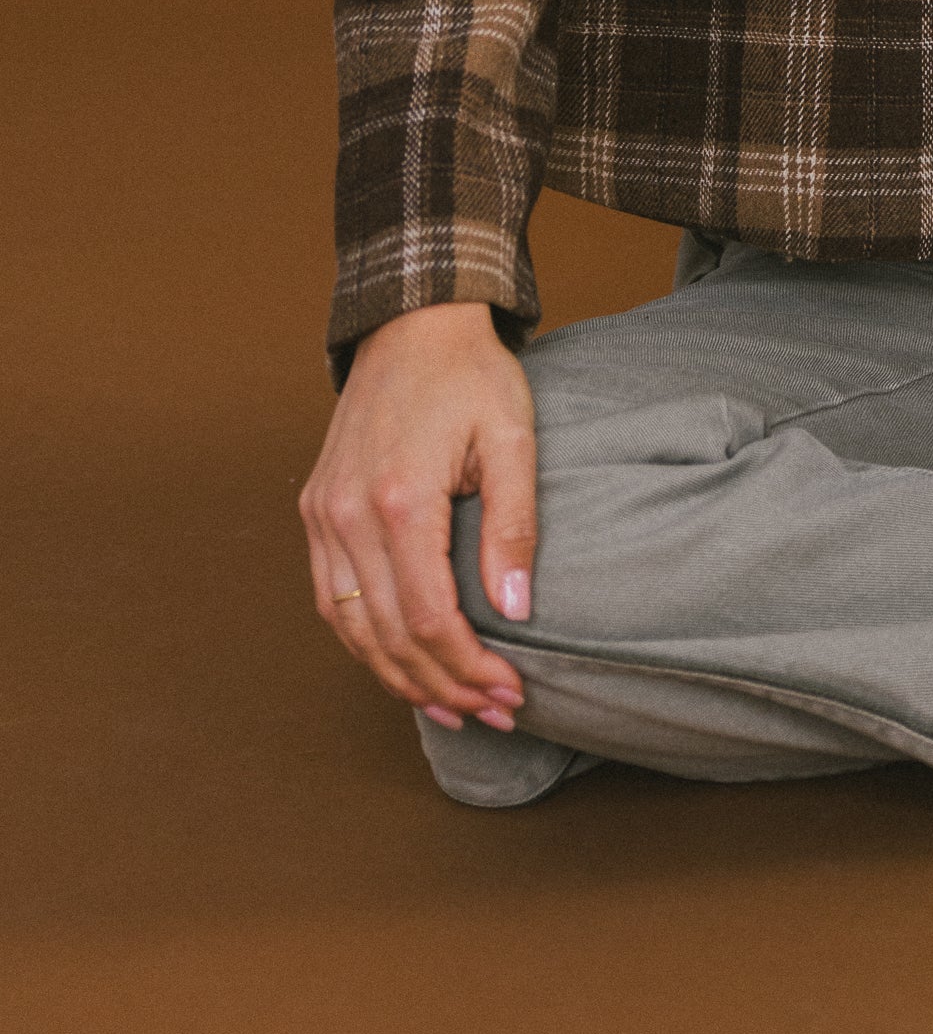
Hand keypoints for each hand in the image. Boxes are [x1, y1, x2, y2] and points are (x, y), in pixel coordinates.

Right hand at [300, 301, 537, 732]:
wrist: (412, 321)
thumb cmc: (471, 374)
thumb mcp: (513, 437)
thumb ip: (513, 526)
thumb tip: (515, 611)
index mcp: (399, 499)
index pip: (429, 617)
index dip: (469, 667)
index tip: (511, 692)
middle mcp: (347, 514)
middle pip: (388, 635)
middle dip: (443, 685)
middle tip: (494, 711)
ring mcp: (323, 513)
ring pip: (351, 629)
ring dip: (400, 676)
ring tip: (452, 706)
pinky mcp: (316, 508)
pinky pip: (331, 598)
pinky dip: (366, 642)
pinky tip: (403, 663)